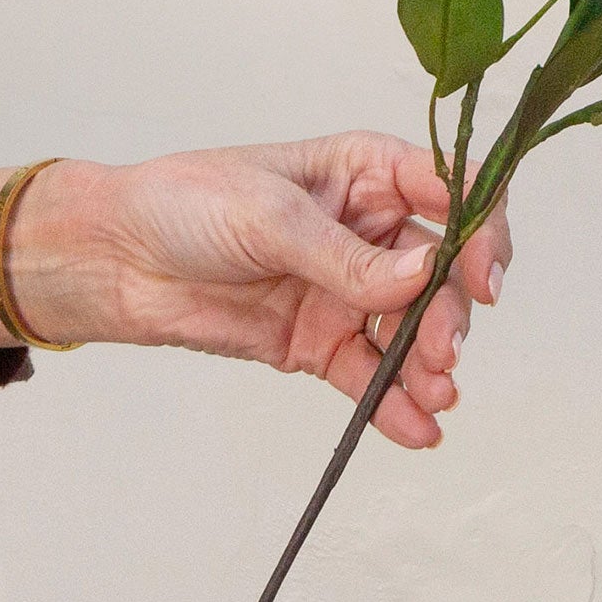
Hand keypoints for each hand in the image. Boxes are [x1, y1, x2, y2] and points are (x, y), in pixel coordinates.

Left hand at [0, 137, 510, 447]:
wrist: (115, 261)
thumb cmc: (184, 204)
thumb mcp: (268, 216)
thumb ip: (346, 255)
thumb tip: (423, 276)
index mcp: (364, 172)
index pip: (448, 190)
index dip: (481, 226)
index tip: (485, 273)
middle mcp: (368, 231)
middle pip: (442, 268)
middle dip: (453, 311)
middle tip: (446, 350)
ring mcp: (347, 290)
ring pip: (413, 328)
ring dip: (432, 363)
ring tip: (437, 396)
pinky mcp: (319, 343)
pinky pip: (371, 375)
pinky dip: (397, 404)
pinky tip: (417, 429)